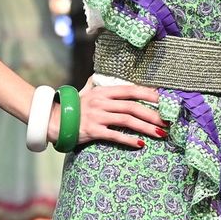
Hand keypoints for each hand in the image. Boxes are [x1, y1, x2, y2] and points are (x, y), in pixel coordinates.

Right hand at [50, 80, 165, 149]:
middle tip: (167, 122)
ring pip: (127, 120)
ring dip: (146, 127)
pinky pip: (115, 135)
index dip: (149, 94)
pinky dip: (129, 140)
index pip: (131, 90)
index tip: (164, 100)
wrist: (53, 121)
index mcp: (103, 91)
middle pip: (133, 106)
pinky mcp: (92, 130)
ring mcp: (97, 116)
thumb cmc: (73, 107)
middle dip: (153, 115)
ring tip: (160, 133)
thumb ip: (94, 84)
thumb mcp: (85, 92)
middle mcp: (101, 102)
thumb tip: (96, 75)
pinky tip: (140, 144)